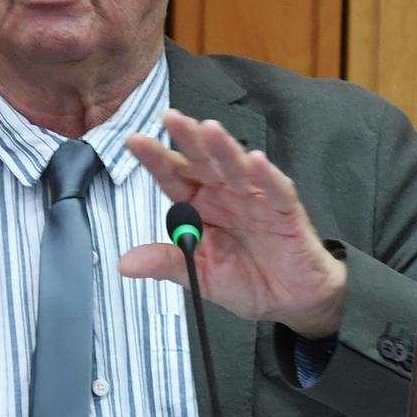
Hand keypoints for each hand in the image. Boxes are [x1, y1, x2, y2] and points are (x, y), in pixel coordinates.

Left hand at [119, 109, 347, 338]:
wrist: (292, 299)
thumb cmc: (247, 279)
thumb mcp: (200, 274)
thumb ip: (167, 263)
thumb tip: (125, 264)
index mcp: (201, 206)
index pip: (175, 177)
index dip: (156, 160)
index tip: (133, 141)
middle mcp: (226, 194)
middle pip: (204, 162)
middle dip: (188, 139)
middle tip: (171, 118)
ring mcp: (256, 199)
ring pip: (238, 168)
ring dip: (224, 148)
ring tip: (209, 129)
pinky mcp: (285, 211)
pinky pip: (276, 190)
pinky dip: (267, 176)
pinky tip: (256, 161)